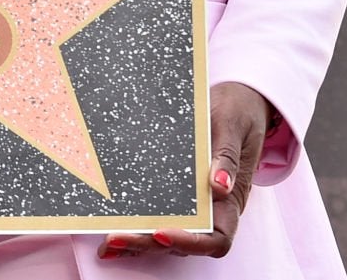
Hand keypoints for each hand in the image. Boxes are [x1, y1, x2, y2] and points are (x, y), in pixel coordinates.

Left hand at [98, 81, 269, 259]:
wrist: (237, 101)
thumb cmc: (238, 112)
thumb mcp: (233, 125)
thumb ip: (227, 155)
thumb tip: (220, 185)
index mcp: (232, 198)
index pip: (217, 237)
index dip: (190, 241)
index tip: (161, 232)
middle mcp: (213, 208)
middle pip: (184, 241)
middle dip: (149, 244)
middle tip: (116, 239)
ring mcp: (194, 204)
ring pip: (168, 235)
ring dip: (139, 242)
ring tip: (109, 244)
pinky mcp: (177, 193)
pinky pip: (159, 215)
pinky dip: (137, 227)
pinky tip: (114, 233)